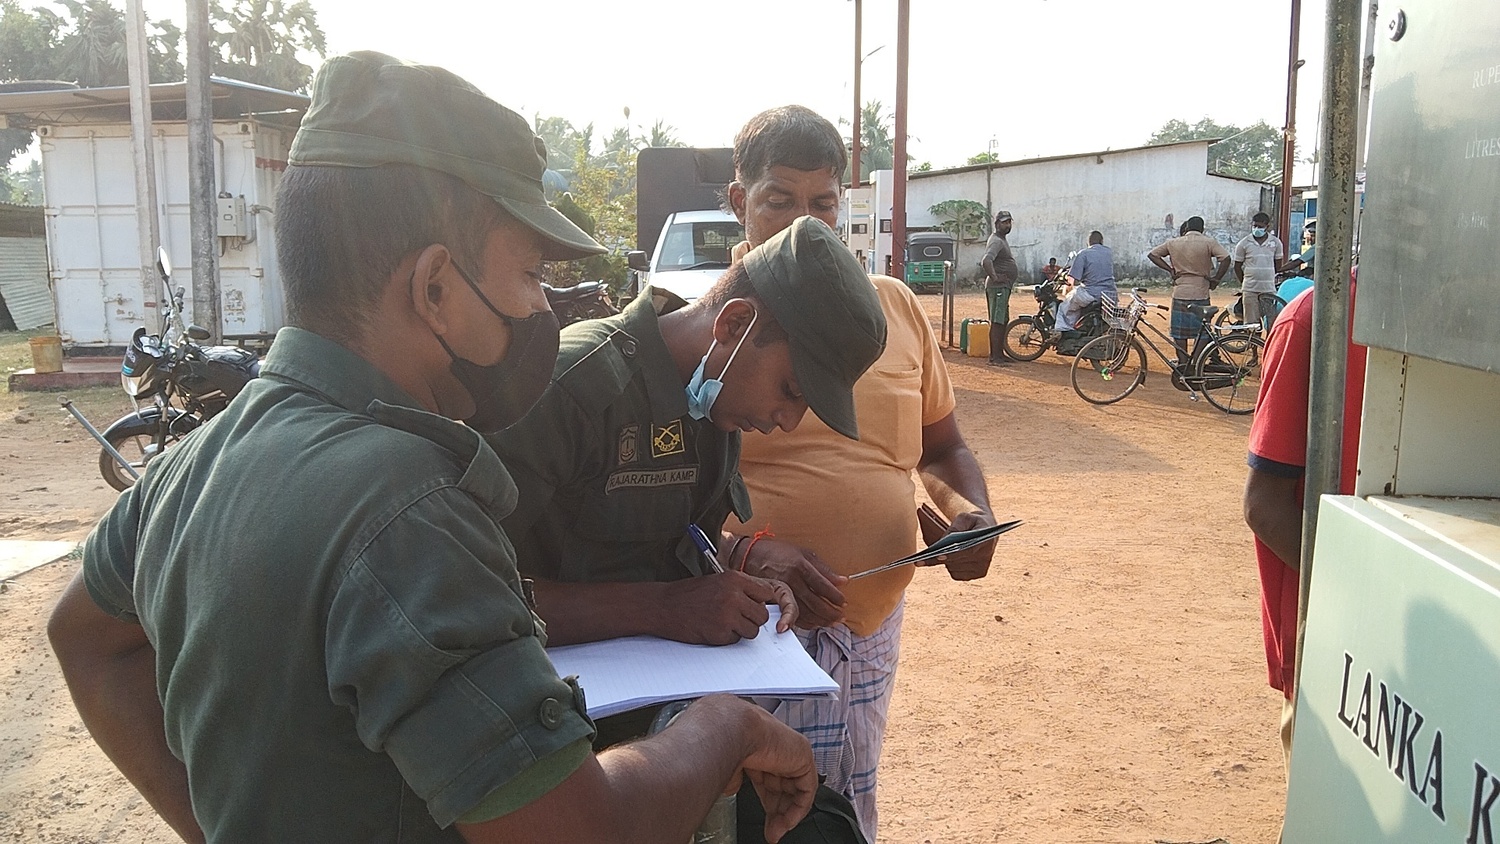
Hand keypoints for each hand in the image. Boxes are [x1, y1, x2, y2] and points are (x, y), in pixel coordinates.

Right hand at [658, 571, 798, 644]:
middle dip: (753, 620)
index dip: (761, 602)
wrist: (663, 605)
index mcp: (734, 579)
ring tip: (724, 624)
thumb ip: (740, 588)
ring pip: (753, 631)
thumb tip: (763, 599)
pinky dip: (726, 638)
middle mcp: (733, 595)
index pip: (766, 593)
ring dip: (742, 631)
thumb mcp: (717, 581)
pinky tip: (713, 629)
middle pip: (762, 615)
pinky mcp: (719, 632)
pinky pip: (735, 640)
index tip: (754, 607)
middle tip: (738, 619)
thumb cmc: (688, 594)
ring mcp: (727, 615)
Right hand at [719, 699, 817, 842]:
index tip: (763, 822)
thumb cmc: (720, 739)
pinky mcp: (803, 755)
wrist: (728, 728)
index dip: (767, 802)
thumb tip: (732, 787)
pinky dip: (798, 809)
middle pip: (782, 787)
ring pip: (795, 790)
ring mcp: (791, 750)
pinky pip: (807, 789)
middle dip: (776, 813)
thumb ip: (734, 777)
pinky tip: (786, 822)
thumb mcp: (726, 766)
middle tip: (771, 832)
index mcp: (757, 746)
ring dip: (786, 816)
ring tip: (775, 832)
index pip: (768, 779)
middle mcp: (775, 747)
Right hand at [740, 537, 846, 629]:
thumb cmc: (778, 553)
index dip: (835, 596)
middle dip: (830, 613)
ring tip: (831, 622)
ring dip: (820, 620)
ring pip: (805, 612)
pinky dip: (806, 622)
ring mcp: (782, 592)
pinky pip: (793, 616)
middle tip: (840, 616)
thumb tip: (842, 581)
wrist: (750, 556)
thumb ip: (823, 569)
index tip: (842, 602)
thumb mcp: (803, 553)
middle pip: (815, 602)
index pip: (823, 585)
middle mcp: (792, 580)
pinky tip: (815, 623)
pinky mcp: (774, 601)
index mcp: (800, 566)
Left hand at [921, 510, 998, 580]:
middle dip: (939, 559)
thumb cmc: (972, 521)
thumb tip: (944, 539)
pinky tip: (944, 559)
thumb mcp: (964, 517)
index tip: (938, 555)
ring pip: (955, 569)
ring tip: (931, 556)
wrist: (984, 529)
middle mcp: (986, 557)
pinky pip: (957, 574)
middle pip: (958, 562)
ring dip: (944, 563)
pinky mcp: (977, 574)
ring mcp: (982, 568)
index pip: (968, 551)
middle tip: (919, 561)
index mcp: (987, 541)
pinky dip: (949, 567)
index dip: (952, 554)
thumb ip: (956, 527)